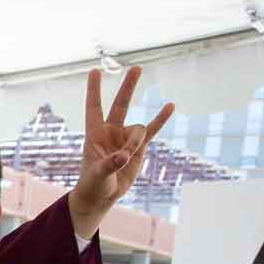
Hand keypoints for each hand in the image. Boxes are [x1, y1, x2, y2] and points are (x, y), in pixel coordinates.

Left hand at [66, 67, 174, 238]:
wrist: (103, 195)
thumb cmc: (93, 184)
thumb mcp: (98, 175)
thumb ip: (109, 164)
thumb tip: (124, 156)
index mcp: (95, 134)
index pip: (94, 107)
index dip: (94, 90)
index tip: (95, 71)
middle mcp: (111, 131)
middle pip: (120, 105)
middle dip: (128, 87)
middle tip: (136, 68)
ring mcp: (126, 137)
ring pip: (137, 129)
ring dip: (135, 142)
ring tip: (128, 158)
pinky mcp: (139, 147)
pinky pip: (152, 130)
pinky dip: (161, 119)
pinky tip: (169, 106)